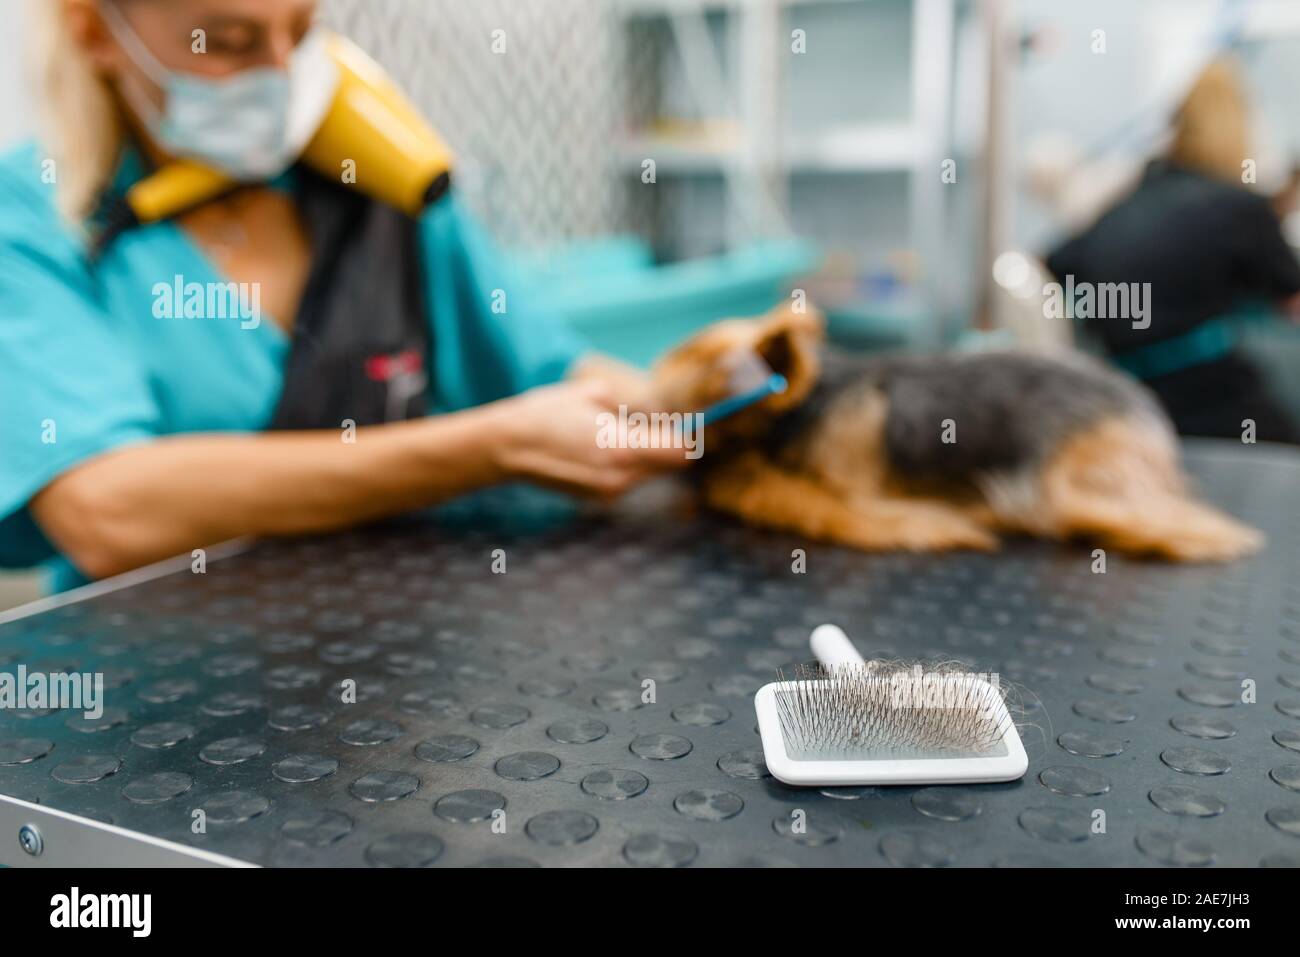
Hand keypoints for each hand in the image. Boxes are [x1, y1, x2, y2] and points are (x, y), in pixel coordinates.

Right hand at [489, 379, 688, 498]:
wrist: (507, 447)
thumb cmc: (548, 412)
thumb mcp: (594, 394)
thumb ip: (633, 406)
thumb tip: (661, 410)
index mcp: (623, 447)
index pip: (680, 451)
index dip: (689, 436)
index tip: (689, 421)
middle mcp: (621, 476)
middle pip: (669, 464)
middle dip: (667, 445)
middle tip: (654, 422)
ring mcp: (610, 491)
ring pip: (650, 473)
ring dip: (647, 456)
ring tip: (619, 433)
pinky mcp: (600, 498)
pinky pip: (630, 480)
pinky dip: (628, 466)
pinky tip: (601, 449)